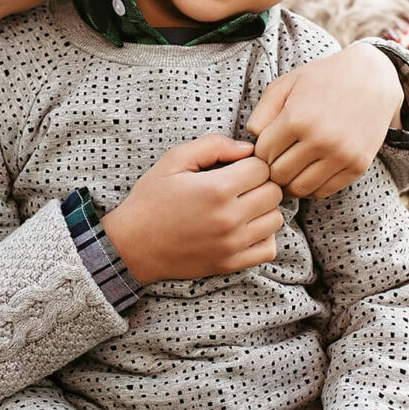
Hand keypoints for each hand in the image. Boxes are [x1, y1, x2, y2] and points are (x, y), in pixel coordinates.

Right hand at [102, 134, 283, 282]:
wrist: (133, 245)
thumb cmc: (151, 199)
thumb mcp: (174, 160)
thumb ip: (213, 145)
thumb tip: (247, 148)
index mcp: (216, 189)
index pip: (262, 167)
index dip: (251, 163)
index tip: (237, 167)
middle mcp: (229, 218)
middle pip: (274, 192)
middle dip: (261, 183)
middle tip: (241, 185)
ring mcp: (232, 244)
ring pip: (275, 219)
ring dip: (264, 209)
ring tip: (243, 206)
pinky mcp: (230, 264)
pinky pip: (269, 248)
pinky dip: (264, 236)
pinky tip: (246, 228)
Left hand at [246, 41, 400, 198]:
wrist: (372, 78)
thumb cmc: (323, 79)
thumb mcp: (286, 84)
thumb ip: (261, 113)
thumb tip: (253, 144)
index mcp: (297, 119)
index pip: (263, 154)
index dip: (260, 152)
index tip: (266, 145)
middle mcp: (320, 140)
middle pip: (279, 175)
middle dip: (272, 169)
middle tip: (276, 160)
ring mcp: (341, 155)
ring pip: (300, 188)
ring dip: (289, 182)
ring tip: (289, 169)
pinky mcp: (357, 166)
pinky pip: (323, 191)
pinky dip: (311, 187)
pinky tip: (308, 172)